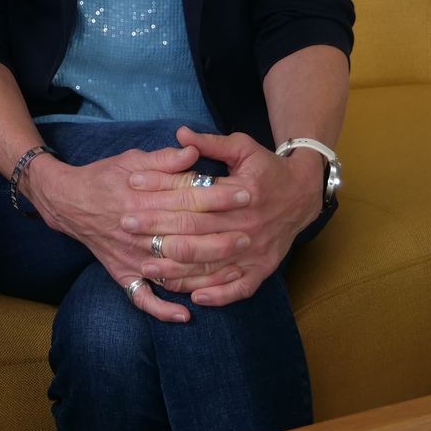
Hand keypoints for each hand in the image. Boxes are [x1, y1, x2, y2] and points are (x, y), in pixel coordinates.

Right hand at [19, 140, 255, 323]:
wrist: (68, 201)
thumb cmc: (105, 177)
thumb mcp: (132, 159)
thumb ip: (164, 159)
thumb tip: (193, 151)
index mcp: (142, 199)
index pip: (189, 198)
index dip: (220, 197)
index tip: (247, 194)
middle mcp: (138, 232)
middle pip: (186, 237)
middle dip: (221, 237)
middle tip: (250, 235)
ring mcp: (131, 258)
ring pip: (172, 270)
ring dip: (203, 271)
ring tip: (233, 269)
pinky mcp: (122, 274)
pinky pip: (143, 299)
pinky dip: (163, 309)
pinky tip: (186, 314)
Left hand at [120, 127, 322, 306]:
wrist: (304, 193)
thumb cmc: (268, 168)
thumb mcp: (243, 147)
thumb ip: (211, 143)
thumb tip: (180, 133)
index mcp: (240, 194)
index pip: (192, 198)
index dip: (159, 197)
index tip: (131, 194)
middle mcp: (247, 226)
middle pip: (195, 234)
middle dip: (158, 233)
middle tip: (126, 230)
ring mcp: (255, 252)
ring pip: (211, 266)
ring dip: (179, 270)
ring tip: (148, 268)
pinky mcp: (262, 269)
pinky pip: (238, 289)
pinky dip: (218, 295)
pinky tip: (195, 297)